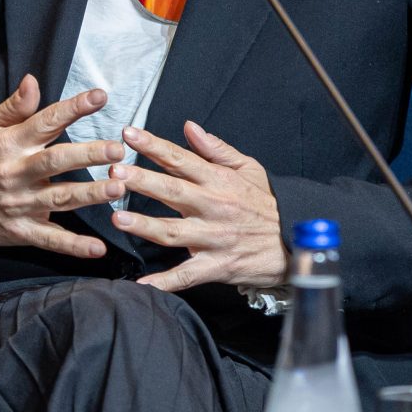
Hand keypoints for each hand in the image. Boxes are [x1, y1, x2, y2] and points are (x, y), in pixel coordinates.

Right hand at [0, 75, 127, 260]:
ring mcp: (19, 204)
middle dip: (89, 155)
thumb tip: (33, 81)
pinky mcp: (20, 231)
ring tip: (119, 187)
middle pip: (56, 161)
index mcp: (9, 143)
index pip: (45, 122)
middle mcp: (15, 172)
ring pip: (60, 198)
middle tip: (118, 149)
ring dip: (90, 194)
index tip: (100, 97)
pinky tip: (98, 248)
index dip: (73, 108)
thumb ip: (14, 106)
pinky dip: (74, 246)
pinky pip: (50, 239)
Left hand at [109, 121, 285, 291]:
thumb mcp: (249, 168)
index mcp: (219, 180)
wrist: (295, 242)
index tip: (129, 133)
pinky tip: (141, 284)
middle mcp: (213, 207)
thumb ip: (216, 149)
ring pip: (173, 232)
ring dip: (144, 227)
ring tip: (118, 220)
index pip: (180, 159)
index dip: (153, 145)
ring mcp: (213, 238)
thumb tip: (189, 127)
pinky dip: (165, 282)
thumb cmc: (267, 204)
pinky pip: (187, 275)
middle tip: (115, 172)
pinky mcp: (217, 266)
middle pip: (172, 191)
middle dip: (142, 181)